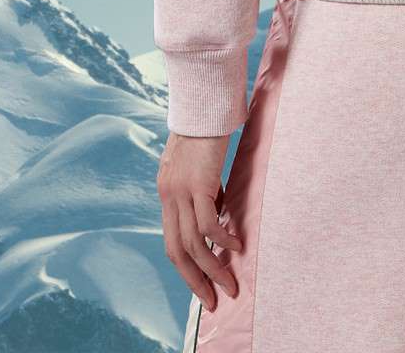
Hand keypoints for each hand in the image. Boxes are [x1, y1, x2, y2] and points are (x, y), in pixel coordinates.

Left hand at [157, 132, 241, 310]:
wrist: (204, 105)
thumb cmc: (206, 130)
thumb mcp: (198, 166)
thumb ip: (203, 189)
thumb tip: (219, 210)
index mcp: (167, 194)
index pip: (173, 241)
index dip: (188, 267)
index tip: (204, 285)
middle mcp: (169, 197)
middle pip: (178, 251)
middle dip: (196, 280)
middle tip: (214, 300)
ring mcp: (181, 192)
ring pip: (194, 244)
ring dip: (213, 268)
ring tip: (231, 283)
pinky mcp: (198, 184)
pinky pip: (209, 223)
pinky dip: (222, 240)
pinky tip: (236, 246)